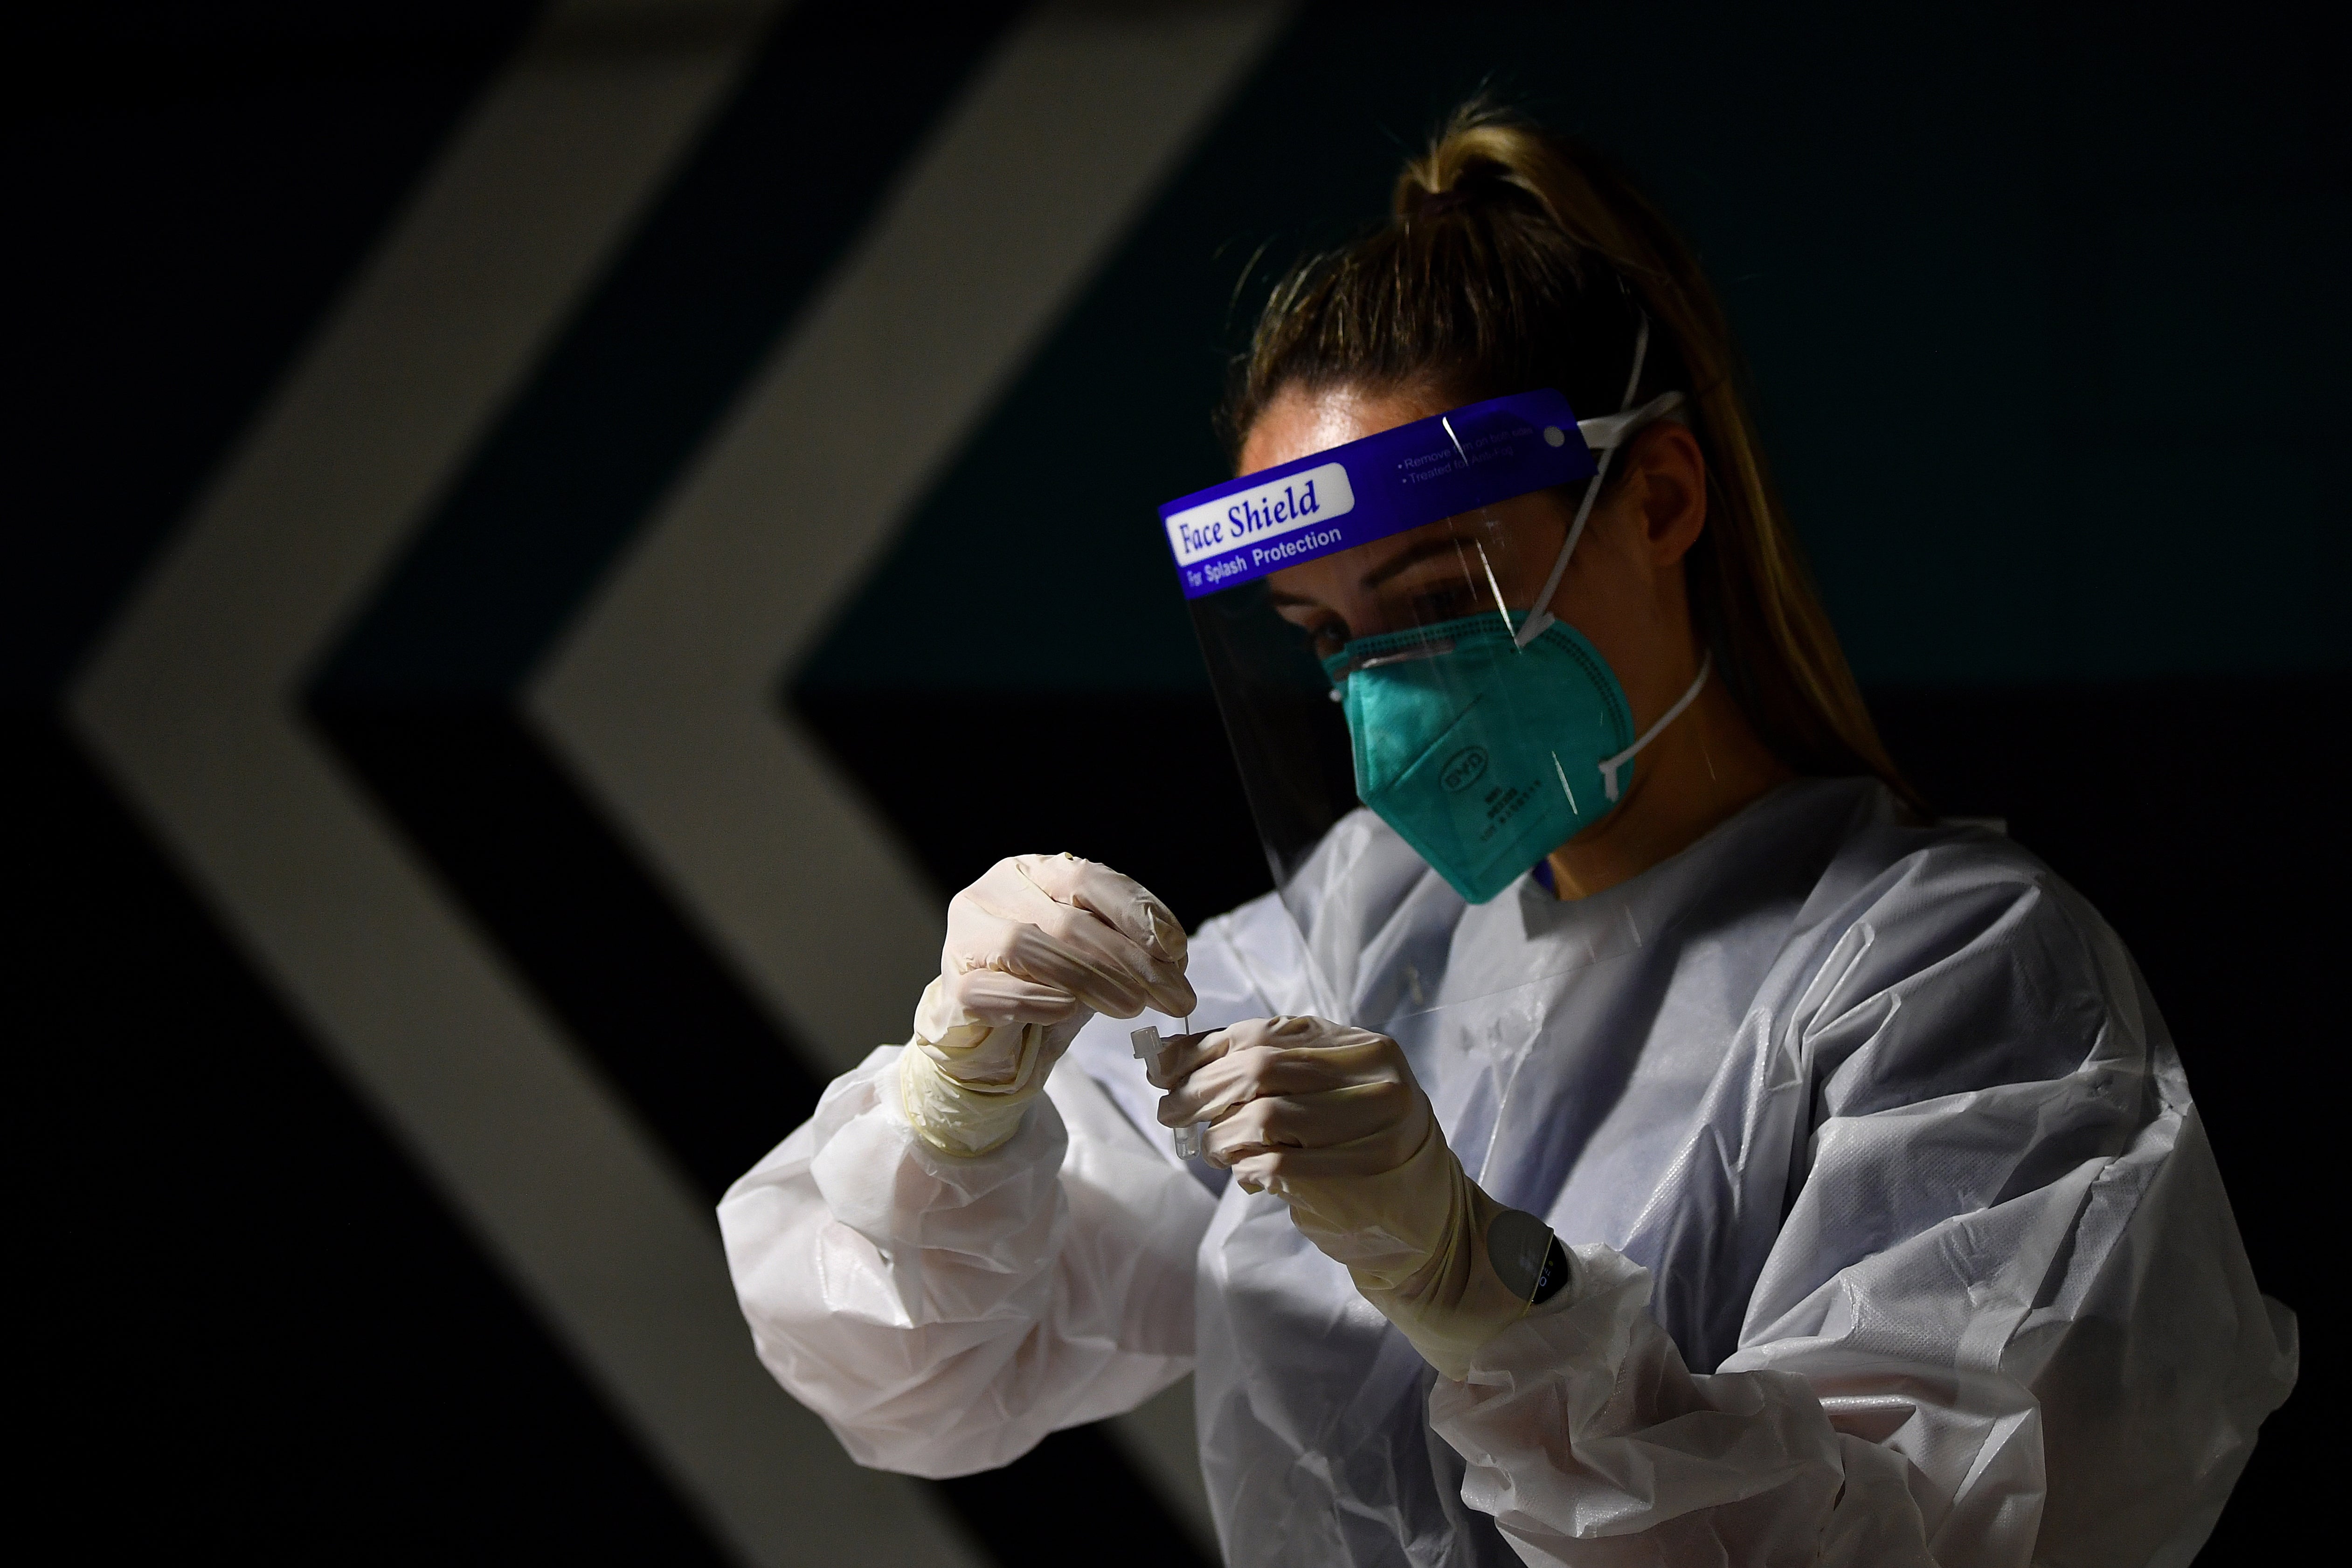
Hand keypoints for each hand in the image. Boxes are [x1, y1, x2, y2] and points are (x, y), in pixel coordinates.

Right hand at [900, 854, 1192, 1155]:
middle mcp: (994, 893)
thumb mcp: (1098, 958)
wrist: (991, 1041)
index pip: (1087, 878)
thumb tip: (1173, 953)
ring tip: (1133, 1007)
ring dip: (1089, 978)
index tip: (1177, 950)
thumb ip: (1128, 945)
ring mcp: (965, 937)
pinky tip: (1066, 1011)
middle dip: (1129, 960)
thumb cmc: (1048, 987)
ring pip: (1026, 945)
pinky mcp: (953, 986)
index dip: (1137, 912)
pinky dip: (1033, 999)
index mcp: (1033, 872)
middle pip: (1066, 918)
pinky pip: (990, 988)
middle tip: (1172, 995)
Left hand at [1151, 1015, 1550, 1376]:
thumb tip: (1172, 1059)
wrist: (1427, 1221)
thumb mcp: (1327, 1092)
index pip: (1264, 1032)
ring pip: (1264, 1116)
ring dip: (1220, 1135)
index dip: (1204, 1050)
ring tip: (1211, 1148)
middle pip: (1260, 1068)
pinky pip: (1277, 1165)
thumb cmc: (1363, 1148)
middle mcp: (1374, 1079)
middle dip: (1201, 1090)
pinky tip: (1244, 1172)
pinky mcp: (1359, 1177)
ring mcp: (1372, 1128)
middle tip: (1169, 1111)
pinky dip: (1245, 1167)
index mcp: (1362, 1047)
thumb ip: (1267, 1070)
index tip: (1165, 1069)